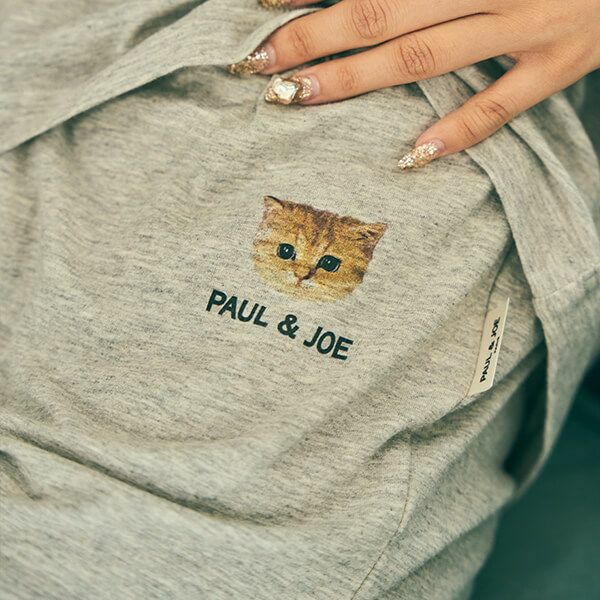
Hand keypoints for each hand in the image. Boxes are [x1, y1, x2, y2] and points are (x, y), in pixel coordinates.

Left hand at [231, 0, 599, 168]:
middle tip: (257, 62)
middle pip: (383, 11)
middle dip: (313, 38)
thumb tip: (375, 2)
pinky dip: (457, 132)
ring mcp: (530, 21)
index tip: (256, 6)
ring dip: (356, 81)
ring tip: (297, 97)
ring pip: (426, 55)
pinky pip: (502, 105)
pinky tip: (410, 158)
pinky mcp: (561, 62)